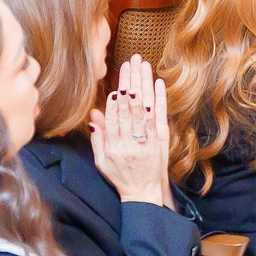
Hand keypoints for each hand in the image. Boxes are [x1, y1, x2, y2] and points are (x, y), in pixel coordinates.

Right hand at [90, 59, 172, 207]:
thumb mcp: (102, 161)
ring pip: (145, 108)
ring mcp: (148, 140)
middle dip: (130, 82)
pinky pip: (160, 116)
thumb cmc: (120, 176)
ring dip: (144, 84)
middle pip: (130, 107)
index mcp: (115, 147)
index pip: (114, 117)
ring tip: (142, 65)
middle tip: (130, 62)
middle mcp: (132, 142)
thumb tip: (94, 114)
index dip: (115, 98)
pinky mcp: (161, 139)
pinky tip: (158, 82)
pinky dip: (159, 98)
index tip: (116, 82)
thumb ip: (98, 138)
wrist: (144, 193)